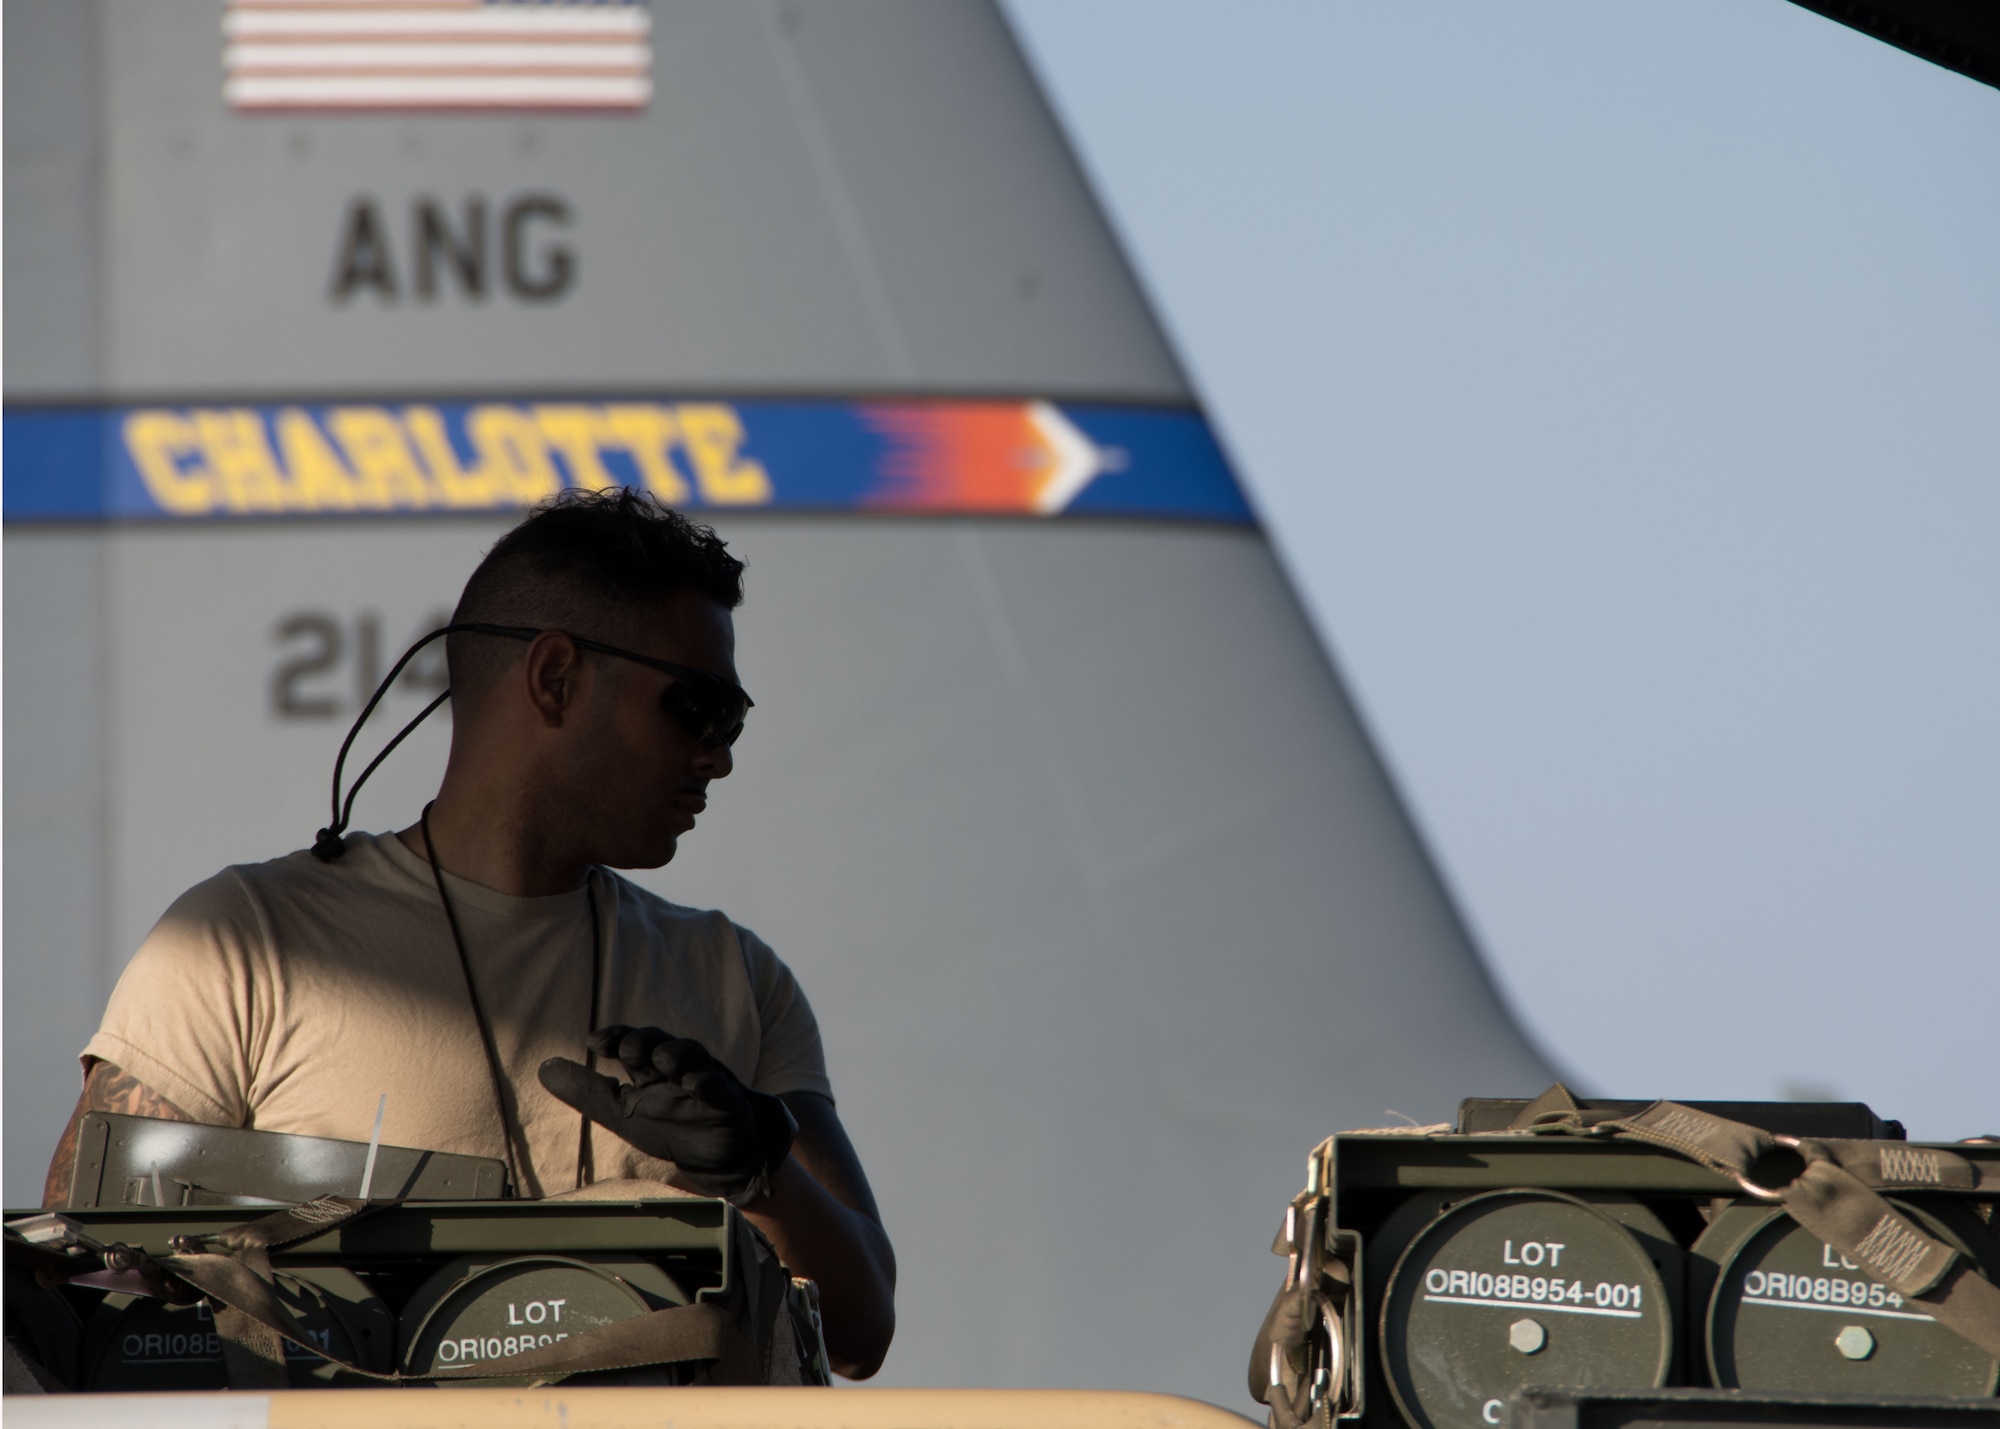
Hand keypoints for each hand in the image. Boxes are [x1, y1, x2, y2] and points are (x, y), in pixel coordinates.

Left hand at [538, 1025, 796, 1202]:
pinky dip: (707, 1083)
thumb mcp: (623, 1112)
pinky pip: (719, 1088)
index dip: (617, 1037)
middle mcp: (679, 1068)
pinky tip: (694, 1084)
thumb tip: (544, 1068)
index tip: (595, 1043)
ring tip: (662, 1060)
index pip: (633, 1043)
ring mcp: (705, 1082)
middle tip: (628, 1050)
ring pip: (693, 1058)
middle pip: (663, 1043)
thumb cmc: (670, 1125)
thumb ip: (587, 1092)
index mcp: (652, 1069)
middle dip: (646, 1043)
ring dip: (677, 1055)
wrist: (718, 1156)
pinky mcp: (727, 1102)